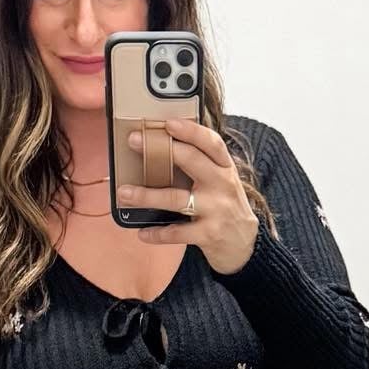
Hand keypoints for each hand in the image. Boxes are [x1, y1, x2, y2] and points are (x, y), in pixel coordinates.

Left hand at [120, 116, 258, 274]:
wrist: (244, 245)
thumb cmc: (226, 206)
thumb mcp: (222, 181)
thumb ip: (202, 164)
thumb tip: (164, 146)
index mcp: (224, 167)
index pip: (211, 142)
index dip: (190, 130)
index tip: (167, 123)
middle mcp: (222, 185)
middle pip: (191, 161)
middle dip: (160, 150)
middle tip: (134, 141)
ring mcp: (216, 210)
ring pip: (176, 198)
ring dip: (147, 195)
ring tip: (124, 193)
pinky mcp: (208, 234)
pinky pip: (177, 233)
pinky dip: (157, 233)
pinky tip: (142, 233)